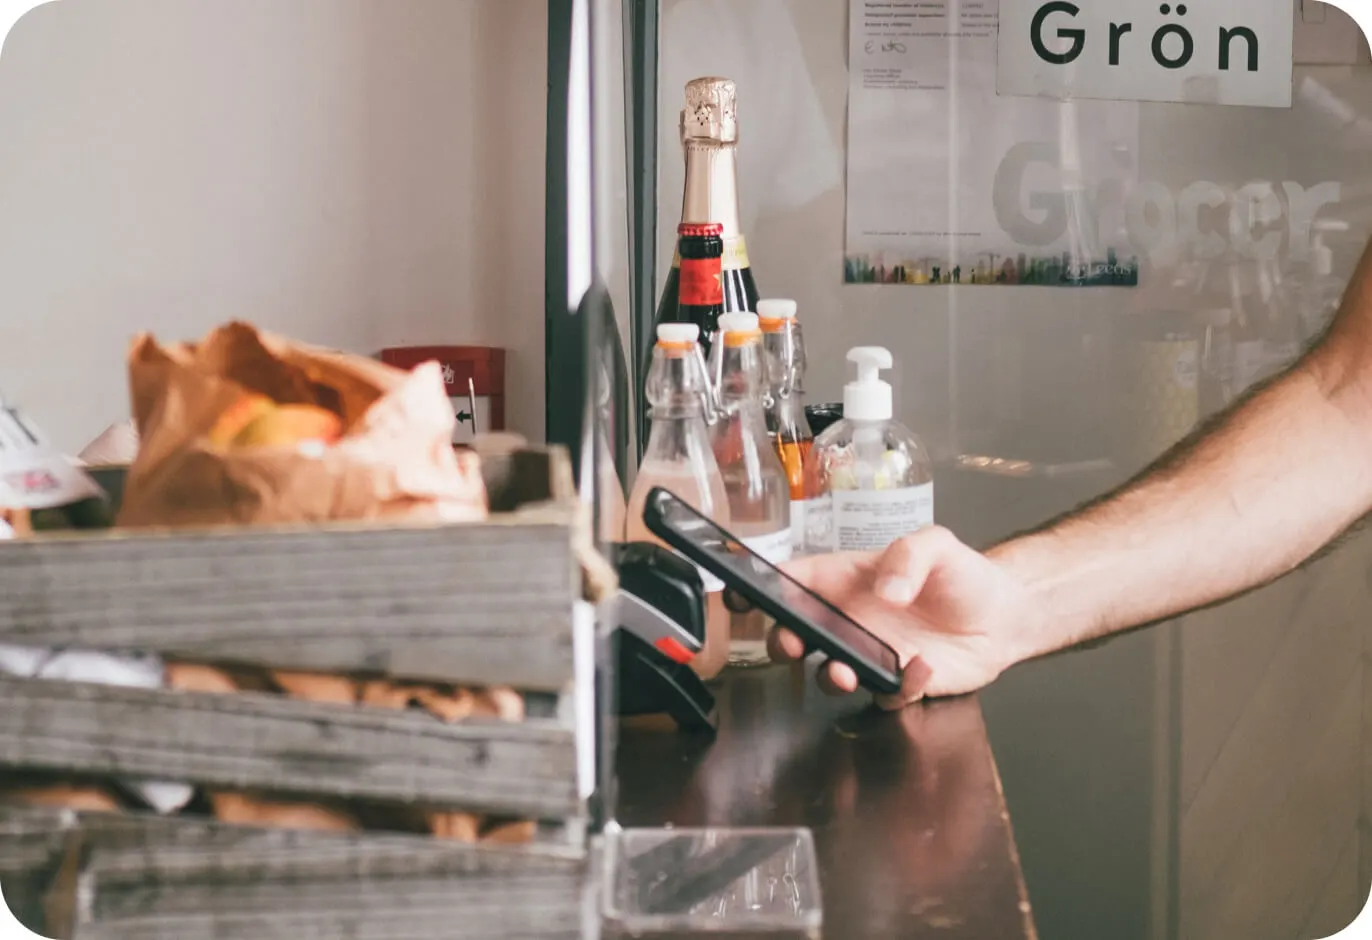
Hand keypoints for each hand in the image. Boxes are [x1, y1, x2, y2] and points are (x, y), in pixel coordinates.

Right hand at [769, 527, 1035, 710]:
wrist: (1006, 616)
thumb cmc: (962, 574)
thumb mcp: (937, 544)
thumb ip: (909, 555)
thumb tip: (887, 590)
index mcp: (846, 580)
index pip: (795, 581)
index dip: (763, 587)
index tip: (743, 597)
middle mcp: (850, 619)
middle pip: (796, 632)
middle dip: (782, 641)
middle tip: (791, 644)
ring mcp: (871, 653)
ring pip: (829, 672)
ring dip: (828, 675)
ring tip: (844, 671)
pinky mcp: (898, 683)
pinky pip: (885, 694)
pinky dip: (897, 687)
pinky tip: (920, 668)